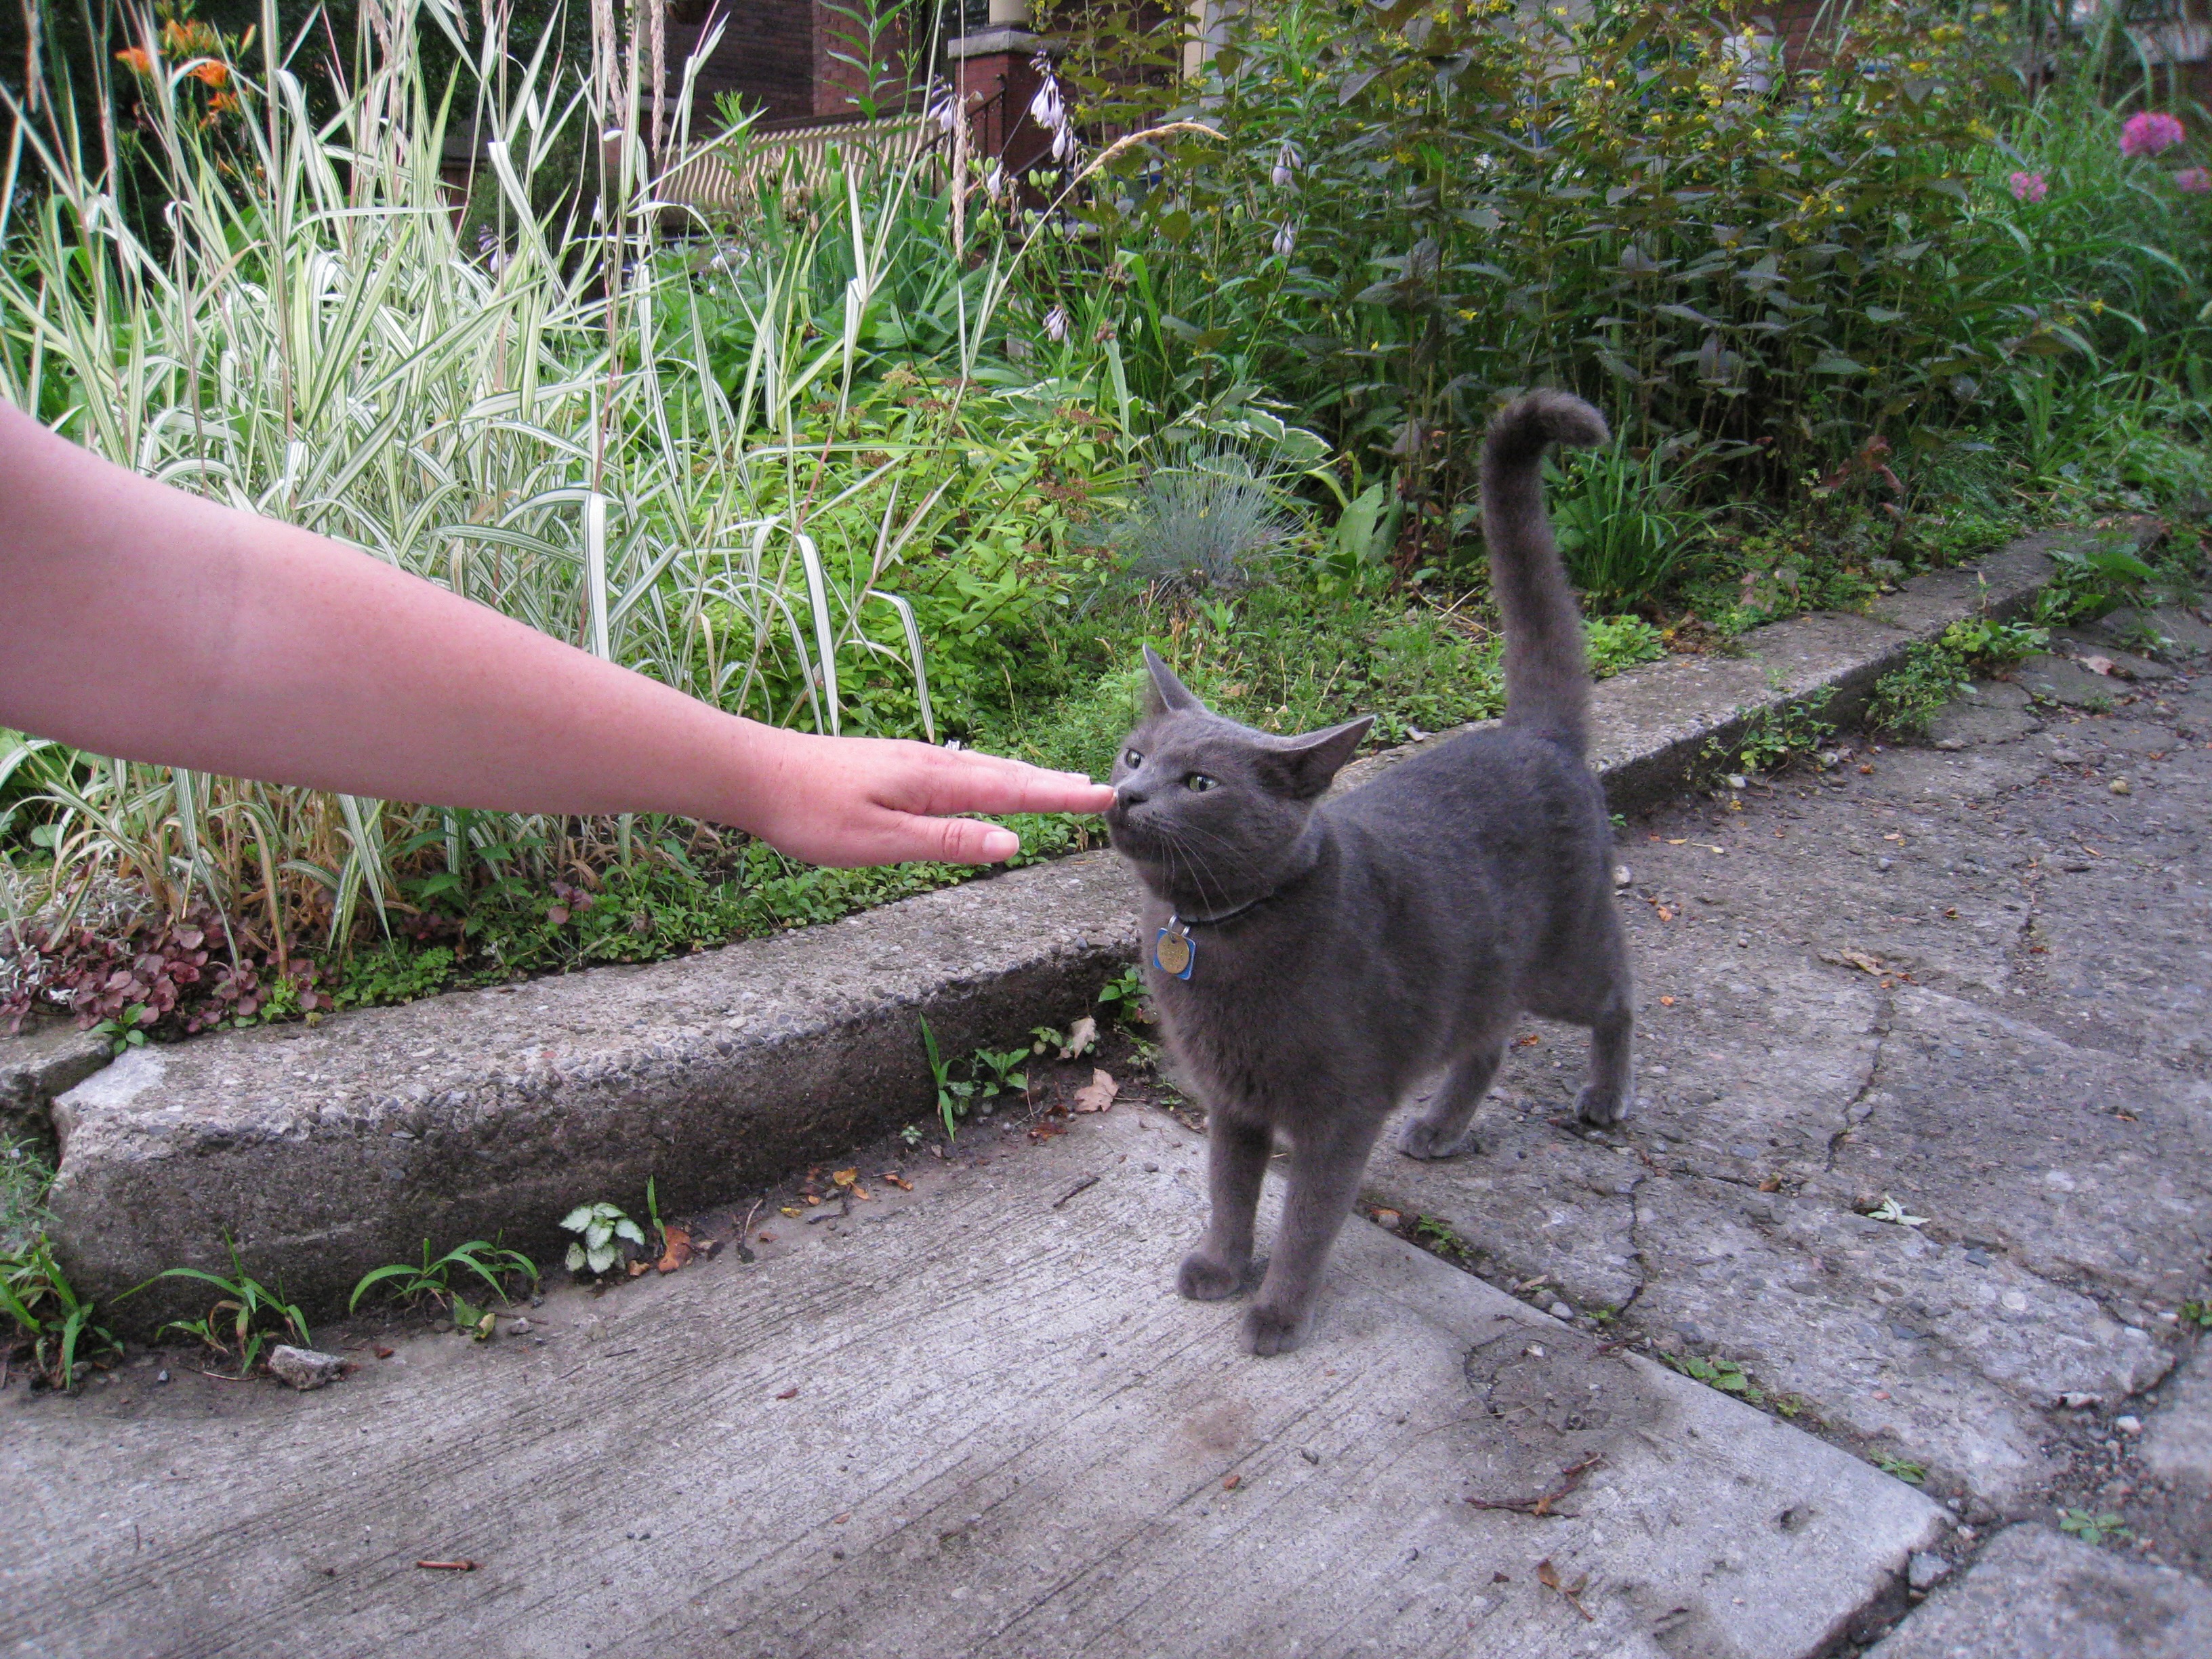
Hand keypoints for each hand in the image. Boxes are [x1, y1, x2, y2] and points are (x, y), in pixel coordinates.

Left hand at [736, 730, 1115, 866]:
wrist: (752, 772)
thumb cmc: (809, 811)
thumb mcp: (881, 840)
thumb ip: (947, 841)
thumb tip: (1010, 843)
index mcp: (933, 780)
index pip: (1013, 789)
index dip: (1060, 796)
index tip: (1102, 797)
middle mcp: (928, 763)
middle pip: (1005, 772)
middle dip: (1051, 783)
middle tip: (1095, 790)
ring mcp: (908, 761)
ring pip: (980, 768)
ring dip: (1022, 776)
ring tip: (1054, 783)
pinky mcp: (890, 766)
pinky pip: (956, 770)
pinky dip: (987, 775)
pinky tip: (981, 782)